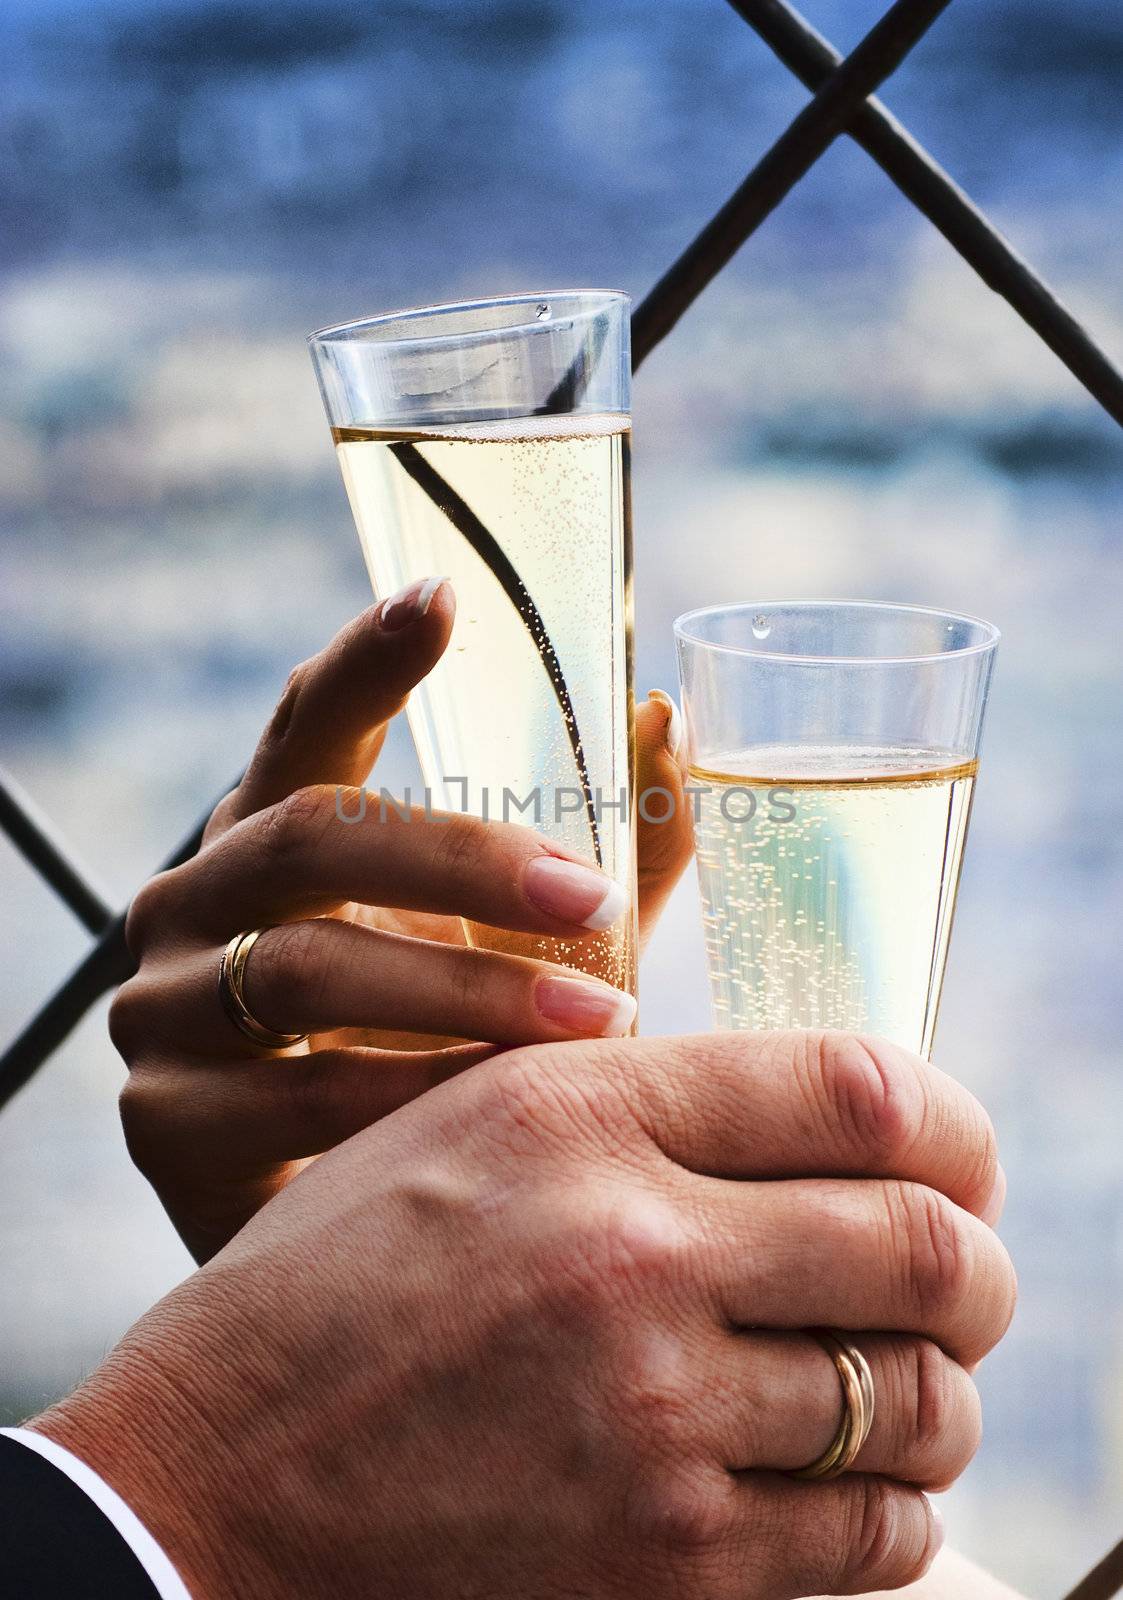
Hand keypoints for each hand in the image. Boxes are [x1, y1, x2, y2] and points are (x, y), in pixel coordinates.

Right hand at [35, 1029, 1013, 1599]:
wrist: (214, 1480)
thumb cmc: (340, 1282)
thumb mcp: (470, 1125)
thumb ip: (644, 1100)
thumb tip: (831, 1118)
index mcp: (579, 1114)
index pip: (860, 1090)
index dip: (955, 1123)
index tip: (962, 1157)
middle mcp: (629, 1252)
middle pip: (925, 1245)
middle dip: (978, 1265)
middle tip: (966, 1277)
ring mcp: (652, 1420)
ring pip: (918, 1401)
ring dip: (941, 1390)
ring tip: (910, 1381)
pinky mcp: (663, 1566)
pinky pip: (872, 1535)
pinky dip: (896, 1503)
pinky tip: (853, 1480)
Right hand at [111, 577, 692, 1259]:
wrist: (343, 1243)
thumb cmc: (432, 1061)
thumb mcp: (507, 955)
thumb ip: (589, 860)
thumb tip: (669, 722)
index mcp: (274, 838)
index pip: (308, 725)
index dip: (368, 660)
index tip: (446, 600)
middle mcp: (196, 901)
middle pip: (314, 836)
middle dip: (463, 861)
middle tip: (589, 899)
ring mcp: (163, 1010)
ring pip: (301, 966)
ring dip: (461, 992)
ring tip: (591, 1024)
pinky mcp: (161, 1126)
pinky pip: (289, 1100)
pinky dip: (405, 1101)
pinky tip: (491, 1122)